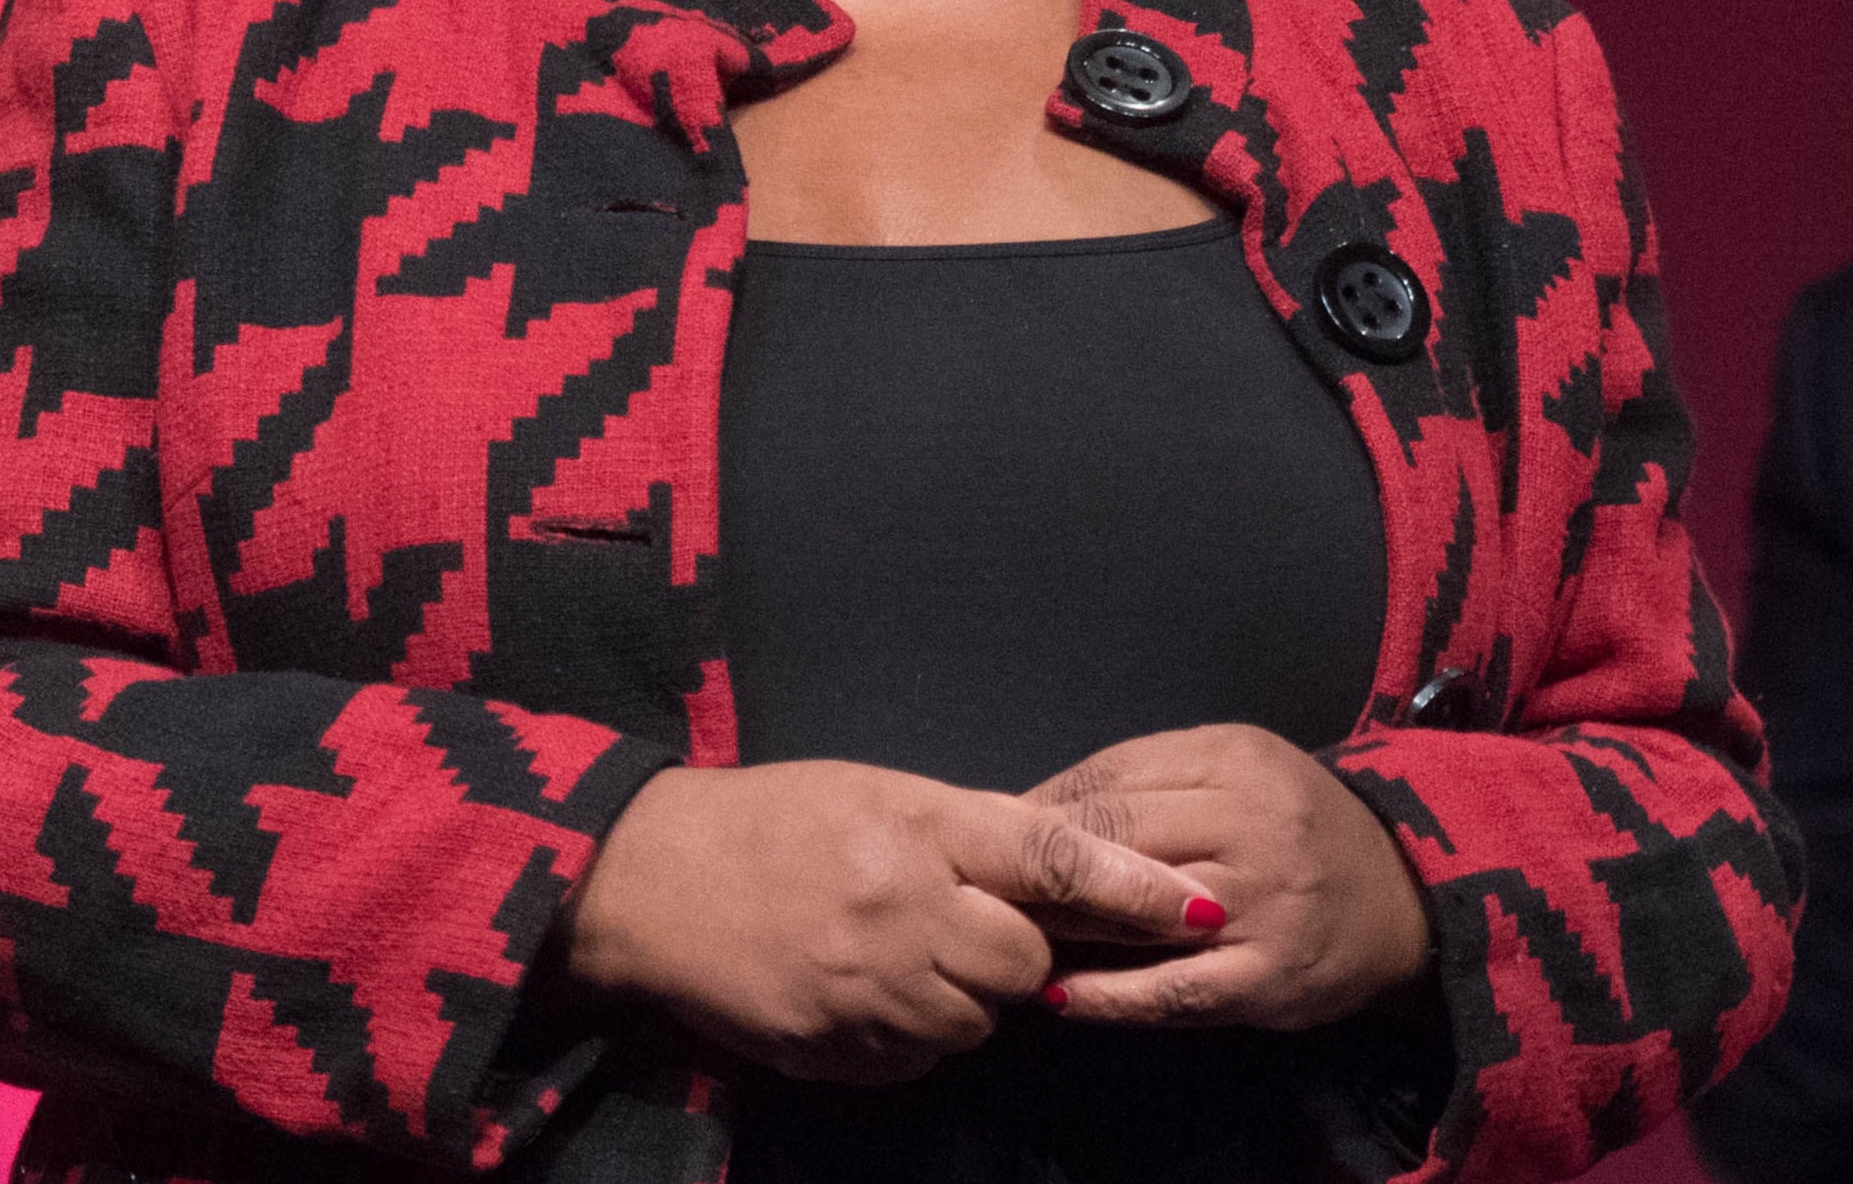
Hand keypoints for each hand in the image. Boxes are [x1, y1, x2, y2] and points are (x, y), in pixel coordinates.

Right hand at [559, 761, 1219, 1084]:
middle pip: (1026, 963)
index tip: (1199, 907)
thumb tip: (1056, 871)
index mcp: (922, 829)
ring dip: (963, 996)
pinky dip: (910, 1034)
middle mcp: (904, 911)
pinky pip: (916, 1059)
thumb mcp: (879, 793)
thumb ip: (970, 830)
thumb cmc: (774, 819)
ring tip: (906, 951)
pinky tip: (868, 991)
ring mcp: (867, 990)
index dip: (1135, 888)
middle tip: (968, 921)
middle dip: (1018, 951)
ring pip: (975, 1021)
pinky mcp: (833, 1050)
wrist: (653, 881)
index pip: (1058, 859)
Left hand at [1023, 724, 1432, 1031]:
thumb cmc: (1299, 824)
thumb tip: (1039, 805)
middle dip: (1040, 862)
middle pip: (1114, 835)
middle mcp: (1250, 822)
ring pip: (1133, 910)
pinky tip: (1057, 993)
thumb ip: (1152, 778)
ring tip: (1006, 934)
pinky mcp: (1265, 978)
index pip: (1111, 776)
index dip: (1042, 805)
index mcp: (1236, 759)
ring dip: (1061, 925)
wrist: (1403, 892)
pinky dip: (1105, 995)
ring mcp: (1260, 904)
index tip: (996, 830)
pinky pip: (1168, 990)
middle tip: (985, 883)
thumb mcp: (1237, 769)